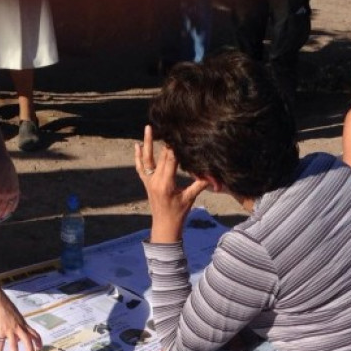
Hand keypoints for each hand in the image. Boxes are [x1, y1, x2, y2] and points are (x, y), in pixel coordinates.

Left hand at [0, 157, 19, 220]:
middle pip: (1, 208)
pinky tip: (10, 211)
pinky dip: (13, 207)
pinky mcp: (17, 190)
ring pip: (9, 206)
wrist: (4, 165)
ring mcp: (13, 193)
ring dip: (5, 213)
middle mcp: (6, 194)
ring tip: (1, 218)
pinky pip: (16, 201)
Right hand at [0, 296, 42, 350]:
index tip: (40, 349)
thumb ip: (21, 328)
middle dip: (30, 350)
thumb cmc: (9, 310)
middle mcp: (19, 328)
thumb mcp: (19, 319)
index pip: (35, 334)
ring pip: (14, 345)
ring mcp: (10, 330)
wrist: (0, 304)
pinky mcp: (1, 331)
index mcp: (24, 325)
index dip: (38, 342)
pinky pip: (0, 343)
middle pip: (27, 341)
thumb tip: (19, 340)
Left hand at [134, 125, 207, 242]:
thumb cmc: (178, 213)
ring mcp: (149, 181)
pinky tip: (137, 145)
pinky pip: (140, 167)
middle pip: (160, 156)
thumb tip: (214, 174)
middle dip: (165, 140)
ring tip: (148, 127)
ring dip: (147, 142)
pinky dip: (138, 156)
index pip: (171, 160)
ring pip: (147, 159)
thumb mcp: (190, 198)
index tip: (177, 132)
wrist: (164, 226)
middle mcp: (155, 180)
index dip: (174, 146)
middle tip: (167, 124)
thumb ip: (200, 184)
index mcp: (166, 183)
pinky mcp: (146, 183)